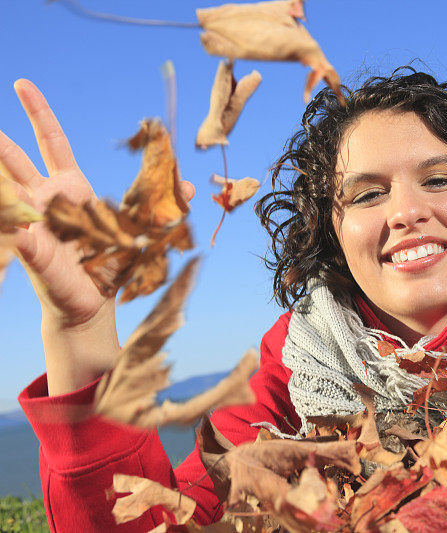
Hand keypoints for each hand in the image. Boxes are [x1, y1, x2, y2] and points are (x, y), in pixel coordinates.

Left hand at [1, 80, 194, 392]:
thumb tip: (22, 230)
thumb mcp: (46, 272)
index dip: (5, 148)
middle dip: (31, 123)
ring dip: (82, 140)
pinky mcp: (103, 215)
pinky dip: (154, 189)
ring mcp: (78, 204)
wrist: (84, 307)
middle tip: (19, 83)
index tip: (2, 115)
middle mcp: (54, 200)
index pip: (18, 169)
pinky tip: (182, 187)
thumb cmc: (62, 292)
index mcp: (38, 210)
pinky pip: (129, 196)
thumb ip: (35, 250)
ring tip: (82, 116)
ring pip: (79, 163)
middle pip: (37, 152)